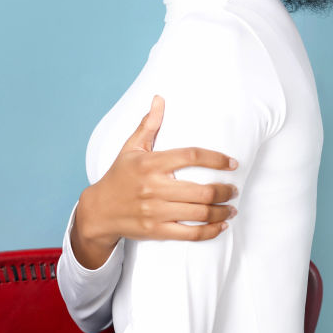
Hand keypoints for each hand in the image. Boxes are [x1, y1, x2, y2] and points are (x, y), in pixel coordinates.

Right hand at [79, 95, 238, 248]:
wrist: (98, 210)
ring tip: (231, 207)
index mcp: (150, 164)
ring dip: (221, 211)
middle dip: (224, 191)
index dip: (216, 159)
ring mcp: (155, 211)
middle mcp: (154, 187)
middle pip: (201, 191)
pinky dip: (210, 231)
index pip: (190, 157)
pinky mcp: (156, 230)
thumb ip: (148, 125)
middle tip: (234, 189)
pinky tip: (221, 225)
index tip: (232, 163)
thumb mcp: (130, 148)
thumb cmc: (118, 176)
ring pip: (199, 213)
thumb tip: (159, 99)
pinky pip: (190, 234)